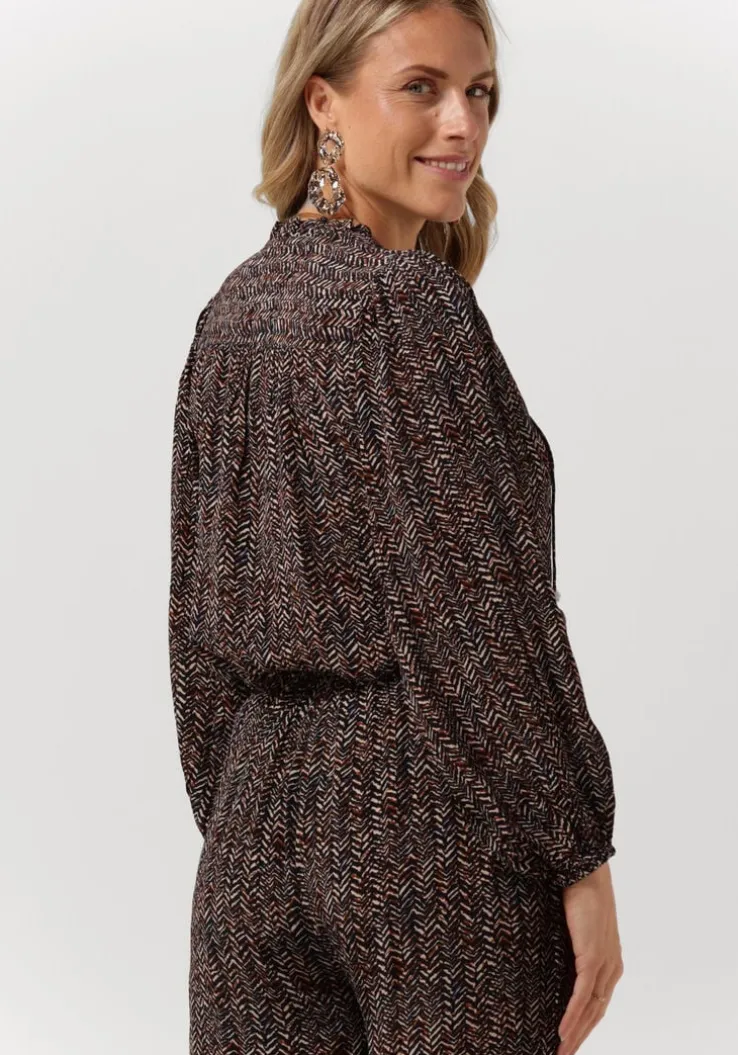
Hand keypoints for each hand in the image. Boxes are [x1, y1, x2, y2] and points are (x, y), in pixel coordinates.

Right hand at [556, 862, 623, 1054]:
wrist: (585, 872)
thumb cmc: (578, 894)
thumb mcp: (575, 929)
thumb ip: (571, 948)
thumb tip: (553, 959)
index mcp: (609, 962)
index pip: (597, 1003)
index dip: (584, 1025)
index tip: (570, 1041)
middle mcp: (611, 968)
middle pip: (595, 1013)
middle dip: (579, 1037)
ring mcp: (603, 964)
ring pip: (589, 1009)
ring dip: (574, 1034)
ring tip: (559, 1051)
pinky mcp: (592, 958)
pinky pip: (582, 995)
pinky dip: (572, 1016)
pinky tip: (561, 1031)